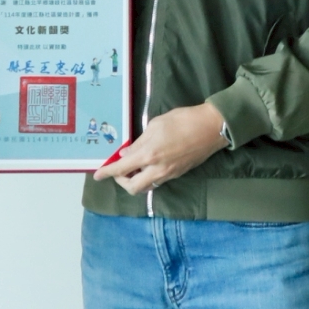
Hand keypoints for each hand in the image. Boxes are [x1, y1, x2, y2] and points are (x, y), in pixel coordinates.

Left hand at [93, 104, 225, 194]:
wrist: (211, 128)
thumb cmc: (183, 120)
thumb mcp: (156, 125)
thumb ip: (139, 142)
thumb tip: (127, 153)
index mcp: (149, 155)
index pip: (121, 169)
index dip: (107, 173)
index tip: (97, 175)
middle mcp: (157, 170)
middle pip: (133, 187)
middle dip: (121, 182)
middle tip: (119, 170)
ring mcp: (169, 174)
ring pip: (146, 186)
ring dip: (135, 180)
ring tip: (133, 166)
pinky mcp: (178, 174)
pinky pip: (157, 181)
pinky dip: (148, 176)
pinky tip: (148, 164)